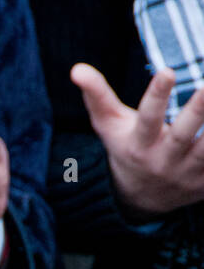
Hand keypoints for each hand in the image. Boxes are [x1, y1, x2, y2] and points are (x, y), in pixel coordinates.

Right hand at [72, 62, 203, 216]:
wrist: (142, 200)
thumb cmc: (127, 149)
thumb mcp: (108, 126)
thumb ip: (96, 95)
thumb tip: (77, 68)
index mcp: (139, 144)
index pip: (147, 119)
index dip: (156, 96)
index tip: (166, 71)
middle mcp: (164, 160)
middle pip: (182, 135)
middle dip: (197, 111)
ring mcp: (188, 173)